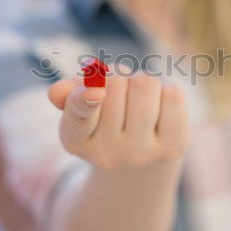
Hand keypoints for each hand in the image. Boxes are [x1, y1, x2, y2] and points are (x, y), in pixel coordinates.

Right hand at [48, 71, 188, 171]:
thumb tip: (56, 92)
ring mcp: (142, 154)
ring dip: (142, 80)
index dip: (86, 100)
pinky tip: (160, 106)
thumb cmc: (107, 116)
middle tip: (120, 90)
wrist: (143, 152)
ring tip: (139, 98)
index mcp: (76, 141)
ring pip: (145, 85)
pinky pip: (173, 95)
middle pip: (116, 83)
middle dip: (118, 76)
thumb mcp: (83, 104)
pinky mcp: (174, 146)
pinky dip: (166, 89)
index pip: (79, 118)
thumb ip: (68, 92)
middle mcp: (108, 154)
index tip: (94, 90)